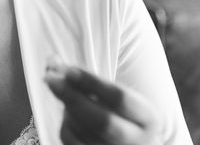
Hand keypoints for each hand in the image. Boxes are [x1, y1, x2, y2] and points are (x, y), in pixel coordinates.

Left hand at [45, 60, 162, 144]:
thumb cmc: (123, 114)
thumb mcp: (123, 96)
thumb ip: (92, 79)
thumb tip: (53, 62)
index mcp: (149, 118)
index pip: (119, 98)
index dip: (92, 83)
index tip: (68, 70)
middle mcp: (138, 142)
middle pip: (102, 121)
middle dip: (73, 97)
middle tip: (50, 78)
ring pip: (83, 133)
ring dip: (67, 109)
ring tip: (63, 92)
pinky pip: (72, 144)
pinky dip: (65, 125)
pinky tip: (67, 113)